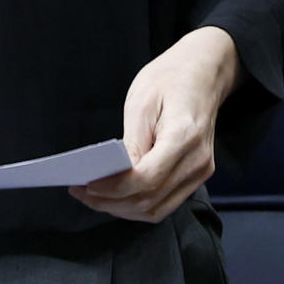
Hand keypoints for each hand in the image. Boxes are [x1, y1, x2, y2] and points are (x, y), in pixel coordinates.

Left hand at [71, 26, 243, 222]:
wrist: (203, 74)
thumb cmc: (169, 80)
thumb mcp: (141, 102)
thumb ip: (131, 142)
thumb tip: (115, 175)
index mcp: (184, 137)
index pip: (146, 179)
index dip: (113, 188)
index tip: (86, 186)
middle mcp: (198, 162)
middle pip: (151, 200)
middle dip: (111, 202)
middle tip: (80, 193)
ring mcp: (200, 171)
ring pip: (158, 209)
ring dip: (123, 209)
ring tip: (92, 197)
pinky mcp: (196, 175)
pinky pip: (165, 202)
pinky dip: (138, 205)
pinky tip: (115, 196)